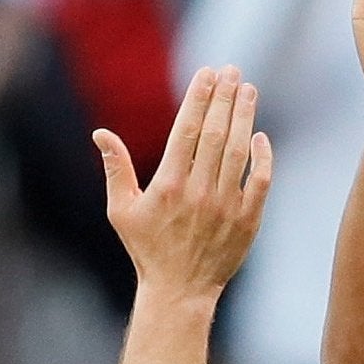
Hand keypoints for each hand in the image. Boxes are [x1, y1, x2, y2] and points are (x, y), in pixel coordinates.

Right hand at [95, 65, 271, 302]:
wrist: (179, 291)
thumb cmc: (147, 249)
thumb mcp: (122, 211)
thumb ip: (116, 169)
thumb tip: (101, 134)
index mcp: (168, 185)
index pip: (187, 130)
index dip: (199, 97)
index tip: (208, 73)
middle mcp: (199, 192)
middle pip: (216, 133)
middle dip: (225, 98)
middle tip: (233, 71)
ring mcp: (225, 207)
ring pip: (239, 152)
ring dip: (245, 117)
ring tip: (248, 90)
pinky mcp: (247, 221)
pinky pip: (260, 182)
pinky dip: (262, 157)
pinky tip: (260, 136)